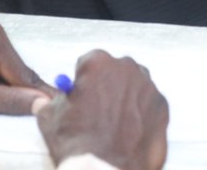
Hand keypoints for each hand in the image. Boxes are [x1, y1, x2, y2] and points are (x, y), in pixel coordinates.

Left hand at [0, 21, 53, 114]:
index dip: (39, 98)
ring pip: (12, 76)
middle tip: (42, 119)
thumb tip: (43, 105)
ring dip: (9, 94)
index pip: (24, 75)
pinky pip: (1, 73)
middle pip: (21, 75)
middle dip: (23, 96)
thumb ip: (9, 100)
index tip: (60, 112)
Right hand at [37, 50, 168, 169]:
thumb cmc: (77, 143)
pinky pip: (149, 105)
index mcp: (98, 62)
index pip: (89, 63)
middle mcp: (126, 68)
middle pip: (115, 71)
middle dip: (107, 86)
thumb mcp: (49, 117)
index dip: (84, 81)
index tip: (82, 95)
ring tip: (114, 125)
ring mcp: (148, 87)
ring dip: (125, 99)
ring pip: (134, 86)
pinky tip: (129, 133)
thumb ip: (50, 102)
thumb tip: (44, 102)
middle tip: (99, 111)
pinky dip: (141, 115)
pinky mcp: (162, 107)